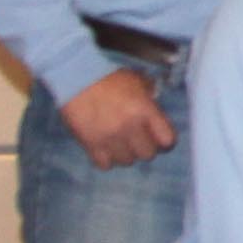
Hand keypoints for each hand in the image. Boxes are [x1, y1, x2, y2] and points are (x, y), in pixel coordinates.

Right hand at [59, 70, 176, 169]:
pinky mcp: (91, 144)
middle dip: (145, 148)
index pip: (167, 140)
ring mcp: (110, 138)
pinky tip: (105, 149)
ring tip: (120, 144)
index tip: (159, 137)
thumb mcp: (137, 81)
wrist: (75, 78)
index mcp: (145, 111)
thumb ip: (150, 95)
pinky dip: (106, 159)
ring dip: (126, 154)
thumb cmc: (109, 78)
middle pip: (148, 154)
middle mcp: (130, 127)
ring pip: (127, 161)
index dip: (164, 140)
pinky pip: (105, 164)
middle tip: (137, 140)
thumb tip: (156, 106)